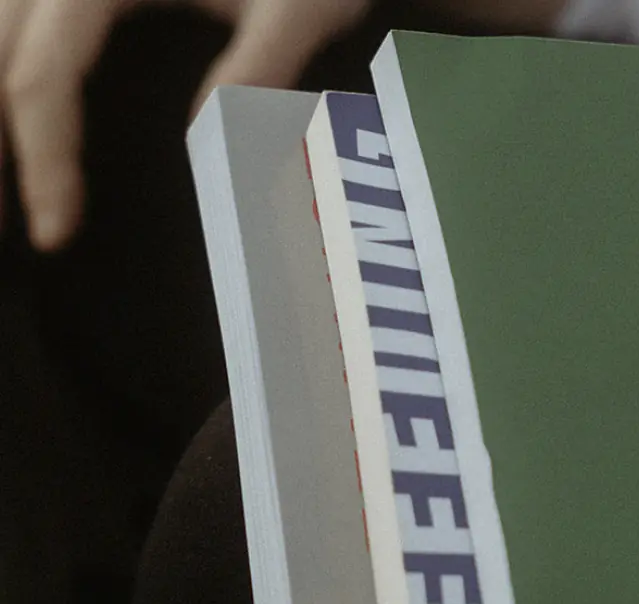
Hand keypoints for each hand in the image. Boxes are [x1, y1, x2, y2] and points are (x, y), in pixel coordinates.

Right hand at [0, 0, 369, 250]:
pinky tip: (19, 133)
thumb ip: (259, 65)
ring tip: (2, 197)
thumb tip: (205, 144)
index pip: (43, 73)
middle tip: (0, 236)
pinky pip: (26, 32)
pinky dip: (13, 76)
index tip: (56, 233)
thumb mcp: (299, 8)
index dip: (43, 158)